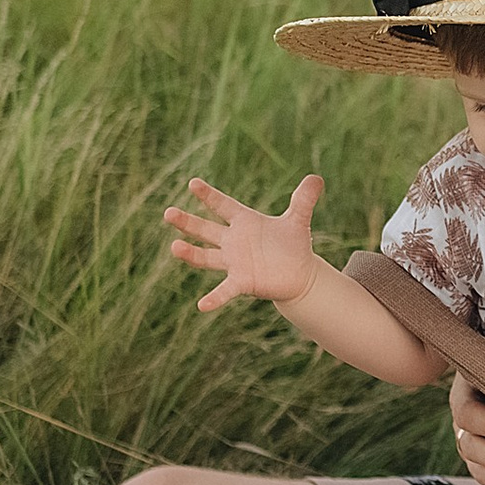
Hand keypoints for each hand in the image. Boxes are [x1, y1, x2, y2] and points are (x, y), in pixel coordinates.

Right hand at [163, 173, 323, 312]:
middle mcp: (233, 241)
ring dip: (191, 254)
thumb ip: (304, 200)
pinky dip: (215, 298)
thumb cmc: (292, 244)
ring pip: (206, 257)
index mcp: (244, 221)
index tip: (193, 183)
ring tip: (174, 248)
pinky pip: (224, 290)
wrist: (297, 273)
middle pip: (205, 229)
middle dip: (187, 222)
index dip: (209, 196)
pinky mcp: (241, 282)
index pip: (223, 205)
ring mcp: (234, 262)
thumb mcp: (298, 220)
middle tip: (168, 213)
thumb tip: (317, 178)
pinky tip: (202, 306)